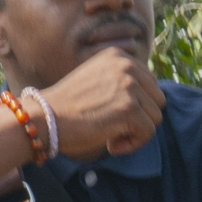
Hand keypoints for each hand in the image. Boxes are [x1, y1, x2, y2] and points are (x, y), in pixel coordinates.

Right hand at [41, 48, 162, 159]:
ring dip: (136, 133)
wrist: (44, 118)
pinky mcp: (130, 109)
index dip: (136, 105)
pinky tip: (111, 144)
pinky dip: (132, 144)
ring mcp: (130, 86)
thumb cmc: (66, 107)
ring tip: (112, 137)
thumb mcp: (96, 81)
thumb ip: (120, 83)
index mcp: (118, 56)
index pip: (149, 84)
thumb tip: (150, 99)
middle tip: (116, 129)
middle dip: (141, 118)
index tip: (114, 116)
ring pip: (155, 117)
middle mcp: (127, 66)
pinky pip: (148, 133)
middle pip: (157, 99)